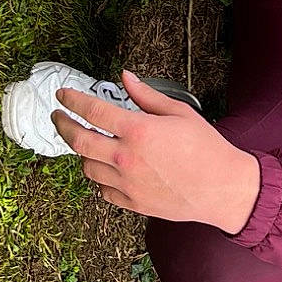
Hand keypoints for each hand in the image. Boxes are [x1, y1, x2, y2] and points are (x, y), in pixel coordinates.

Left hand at [53, 72, 260, 234]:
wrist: (222, 188)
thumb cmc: (206, 148)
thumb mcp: (179, 112)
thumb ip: (147, 95)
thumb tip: (126, 78)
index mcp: (139, 131)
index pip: (93, 111)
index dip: (73, 100)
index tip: (64, 95)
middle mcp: (127, 158)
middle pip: (79, 141)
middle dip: (63, 125)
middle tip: (58, 117)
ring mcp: (127, 183)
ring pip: (88, 167)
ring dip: (83, 153)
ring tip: (88, 143)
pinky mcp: (132, 203)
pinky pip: (103, 190)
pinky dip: (100, 177)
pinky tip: (107, 168)